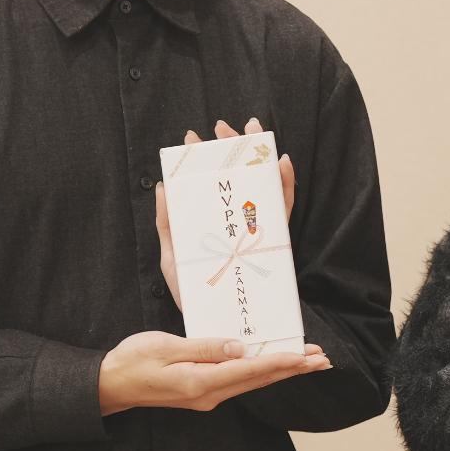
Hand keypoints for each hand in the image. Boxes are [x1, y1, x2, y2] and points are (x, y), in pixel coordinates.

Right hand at [97, 330, 331, 414]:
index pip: (250, 369)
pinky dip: (262, 372)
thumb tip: (239, 347)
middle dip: (293, 369)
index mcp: (201, 382)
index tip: (307, 356)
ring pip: (253, 382)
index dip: (282, 362)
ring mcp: (207, 397)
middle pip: (259, 379)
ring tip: (309, 362)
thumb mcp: (166, 347)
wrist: (110, 385)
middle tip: (324, 360)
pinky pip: (240, 382)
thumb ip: (205, 347)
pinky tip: (274, 366)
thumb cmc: (133, 360)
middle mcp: (209, 394)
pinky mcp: (203, 393)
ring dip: (282, 371)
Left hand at [154, 117, 295, 310]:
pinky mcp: (272, 243)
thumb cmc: (192, 293)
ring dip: (259, 156)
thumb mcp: (172, 257)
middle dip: (232, 148)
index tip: (192, 138)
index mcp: (210, 222)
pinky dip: (286, 186)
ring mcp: (254, 230)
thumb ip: (168, 224)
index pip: (208, 184)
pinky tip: (282, 164)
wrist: (214, 324)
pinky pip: (283, 211)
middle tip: (223, 126)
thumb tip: (163, 188)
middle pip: (236, 177)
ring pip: (260, 186)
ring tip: (254, 131)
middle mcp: (234, 222)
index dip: (202, 159)